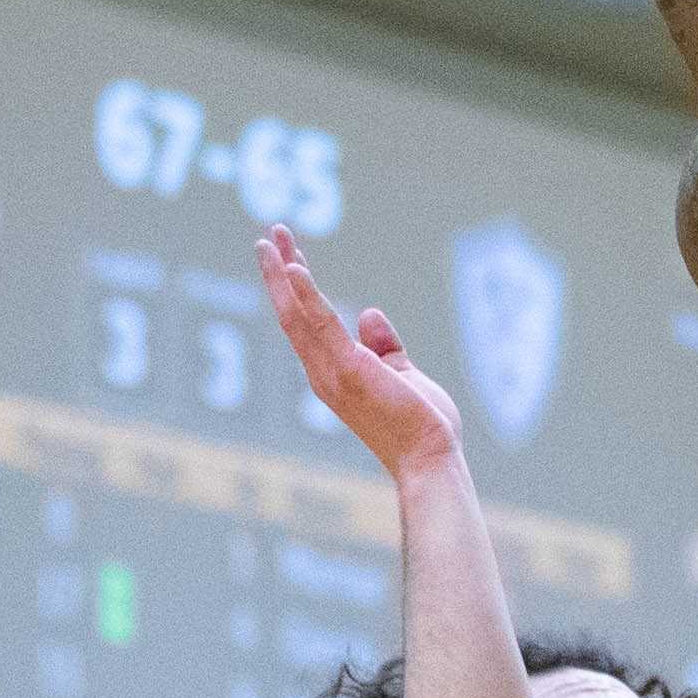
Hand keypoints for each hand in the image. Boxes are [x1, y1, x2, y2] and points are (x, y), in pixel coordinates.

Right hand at [260, 227, 462, 480]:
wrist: (430, 460)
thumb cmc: (420, 427)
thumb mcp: (403, 375)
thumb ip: (385, 346)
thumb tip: (369, 313)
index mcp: (334, 374)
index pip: (307, 325)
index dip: (296, 290)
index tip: (289, 257)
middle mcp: (323, 373)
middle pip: (291, 315)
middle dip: (278, 275)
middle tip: (267, 237)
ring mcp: (332, 372)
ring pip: (297, 314)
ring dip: (283, 274)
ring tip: (271, 239)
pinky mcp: (349, 368)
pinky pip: (321, 324)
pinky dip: (305, 294)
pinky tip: (293, 267)